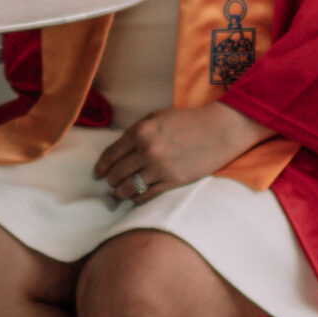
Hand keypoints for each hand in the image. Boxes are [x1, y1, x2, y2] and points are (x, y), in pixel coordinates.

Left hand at [93, 102, 272, 204]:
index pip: (111, 154)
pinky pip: (147, 195)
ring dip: (120, 193)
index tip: (97, 173)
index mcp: (140, 132)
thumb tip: (119, 150)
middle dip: (110, 180)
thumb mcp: (157, 117)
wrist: (219, 130)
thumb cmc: (188, 121)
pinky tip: (135, 198)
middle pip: (117, 173)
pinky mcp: (173, 181)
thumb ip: (136, 131)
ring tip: (118, 194)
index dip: (101, 166)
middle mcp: (147, 150)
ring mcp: (160, 167)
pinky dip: (137, 199)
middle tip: (109, 183)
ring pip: (129, 187)